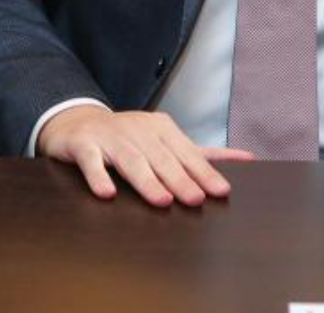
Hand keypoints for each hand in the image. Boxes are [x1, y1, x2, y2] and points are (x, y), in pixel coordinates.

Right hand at [36, 105, 253, 206]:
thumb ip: (202, 154)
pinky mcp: (81, 144)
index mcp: (159, 128)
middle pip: (159, 157)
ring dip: (146, 180)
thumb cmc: (127, 139)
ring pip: (129, 159)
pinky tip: (107, 193)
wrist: (75, 123)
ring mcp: (107, 135)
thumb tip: (247, 159)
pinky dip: (98, 175)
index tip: (219, 191)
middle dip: (178, 178)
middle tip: (195, 200)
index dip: (202, 171)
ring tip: (161, 200)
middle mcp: (135, 129)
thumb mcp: (164, 141)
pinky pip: (90, 160)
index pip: (184, 151)